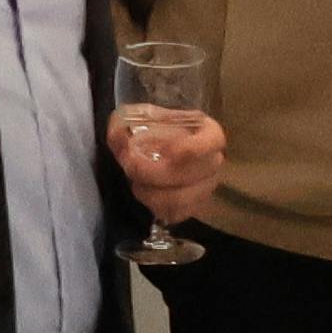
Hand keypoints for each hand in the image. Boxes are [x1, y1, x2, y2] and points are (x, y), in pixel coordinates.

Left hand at [107, 104, 227, 222]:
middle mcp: (212, 161)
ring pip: (183, 198)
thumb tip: (118, 137)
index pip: (213, 142)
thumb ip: (124, 125)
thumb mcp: (136, 119)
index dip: (193, 149)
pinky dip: (157, 207)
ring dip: (152, 193)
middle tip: (129, 165)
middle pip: (192, 175)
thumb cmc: (151, 130)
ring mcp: (207, 186)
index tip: (167, 152)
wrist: (151, 149)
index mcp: (207, 132)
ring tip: (136, 183)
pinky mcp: (194, 206)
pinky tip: (146, 195)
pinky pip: (177, 214)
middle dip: (155, 173)